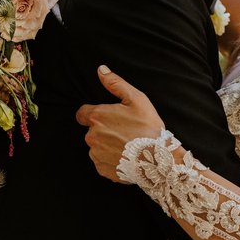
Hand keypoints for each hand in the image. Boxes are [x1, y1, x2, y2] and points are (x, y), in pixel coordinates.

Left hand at [75, 66, 164, 181]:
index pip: (82, 113)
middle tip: (124, 131)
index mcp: (97, 117)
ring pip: (97, 147)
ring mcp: (96, 155)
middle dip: (104, 130)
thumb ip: (115, 83)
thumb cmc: (148, 127)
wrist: (157, 160)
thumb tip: (101, 70)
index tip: (108, 117)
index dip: (94, 114)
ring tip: (126, 145)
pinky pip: (102, 162)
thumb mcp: (136, 99)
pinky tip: (126, 157)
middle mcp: (92, 136)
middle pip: (91, 131)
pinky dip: (111, 160)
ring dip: (107, 145)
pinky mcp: (102, 169)